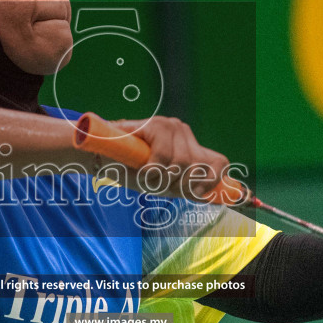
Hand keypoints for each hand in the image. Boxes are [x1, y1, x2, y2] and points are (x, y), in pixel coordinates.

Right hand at [116, 117, 232, 201]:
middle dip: (177, 184)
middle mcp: (184, 132)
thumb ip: (189, 187)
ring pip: (181, 163)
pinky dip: (154, 170)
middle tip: (157, 182)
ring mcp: (171, 126)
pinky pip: (165, 157)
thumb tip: (218, 197)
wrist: (102, 159)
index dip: (212, 183)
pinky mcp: (157, 125)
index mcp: (190, 145)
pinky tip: (144, 169)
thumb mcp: (166, 184)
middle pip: (198, 167)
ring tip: (147, 174)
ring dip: (161, 178)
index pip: (219, 163)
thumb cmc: (132, 170)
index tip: (195, 194)